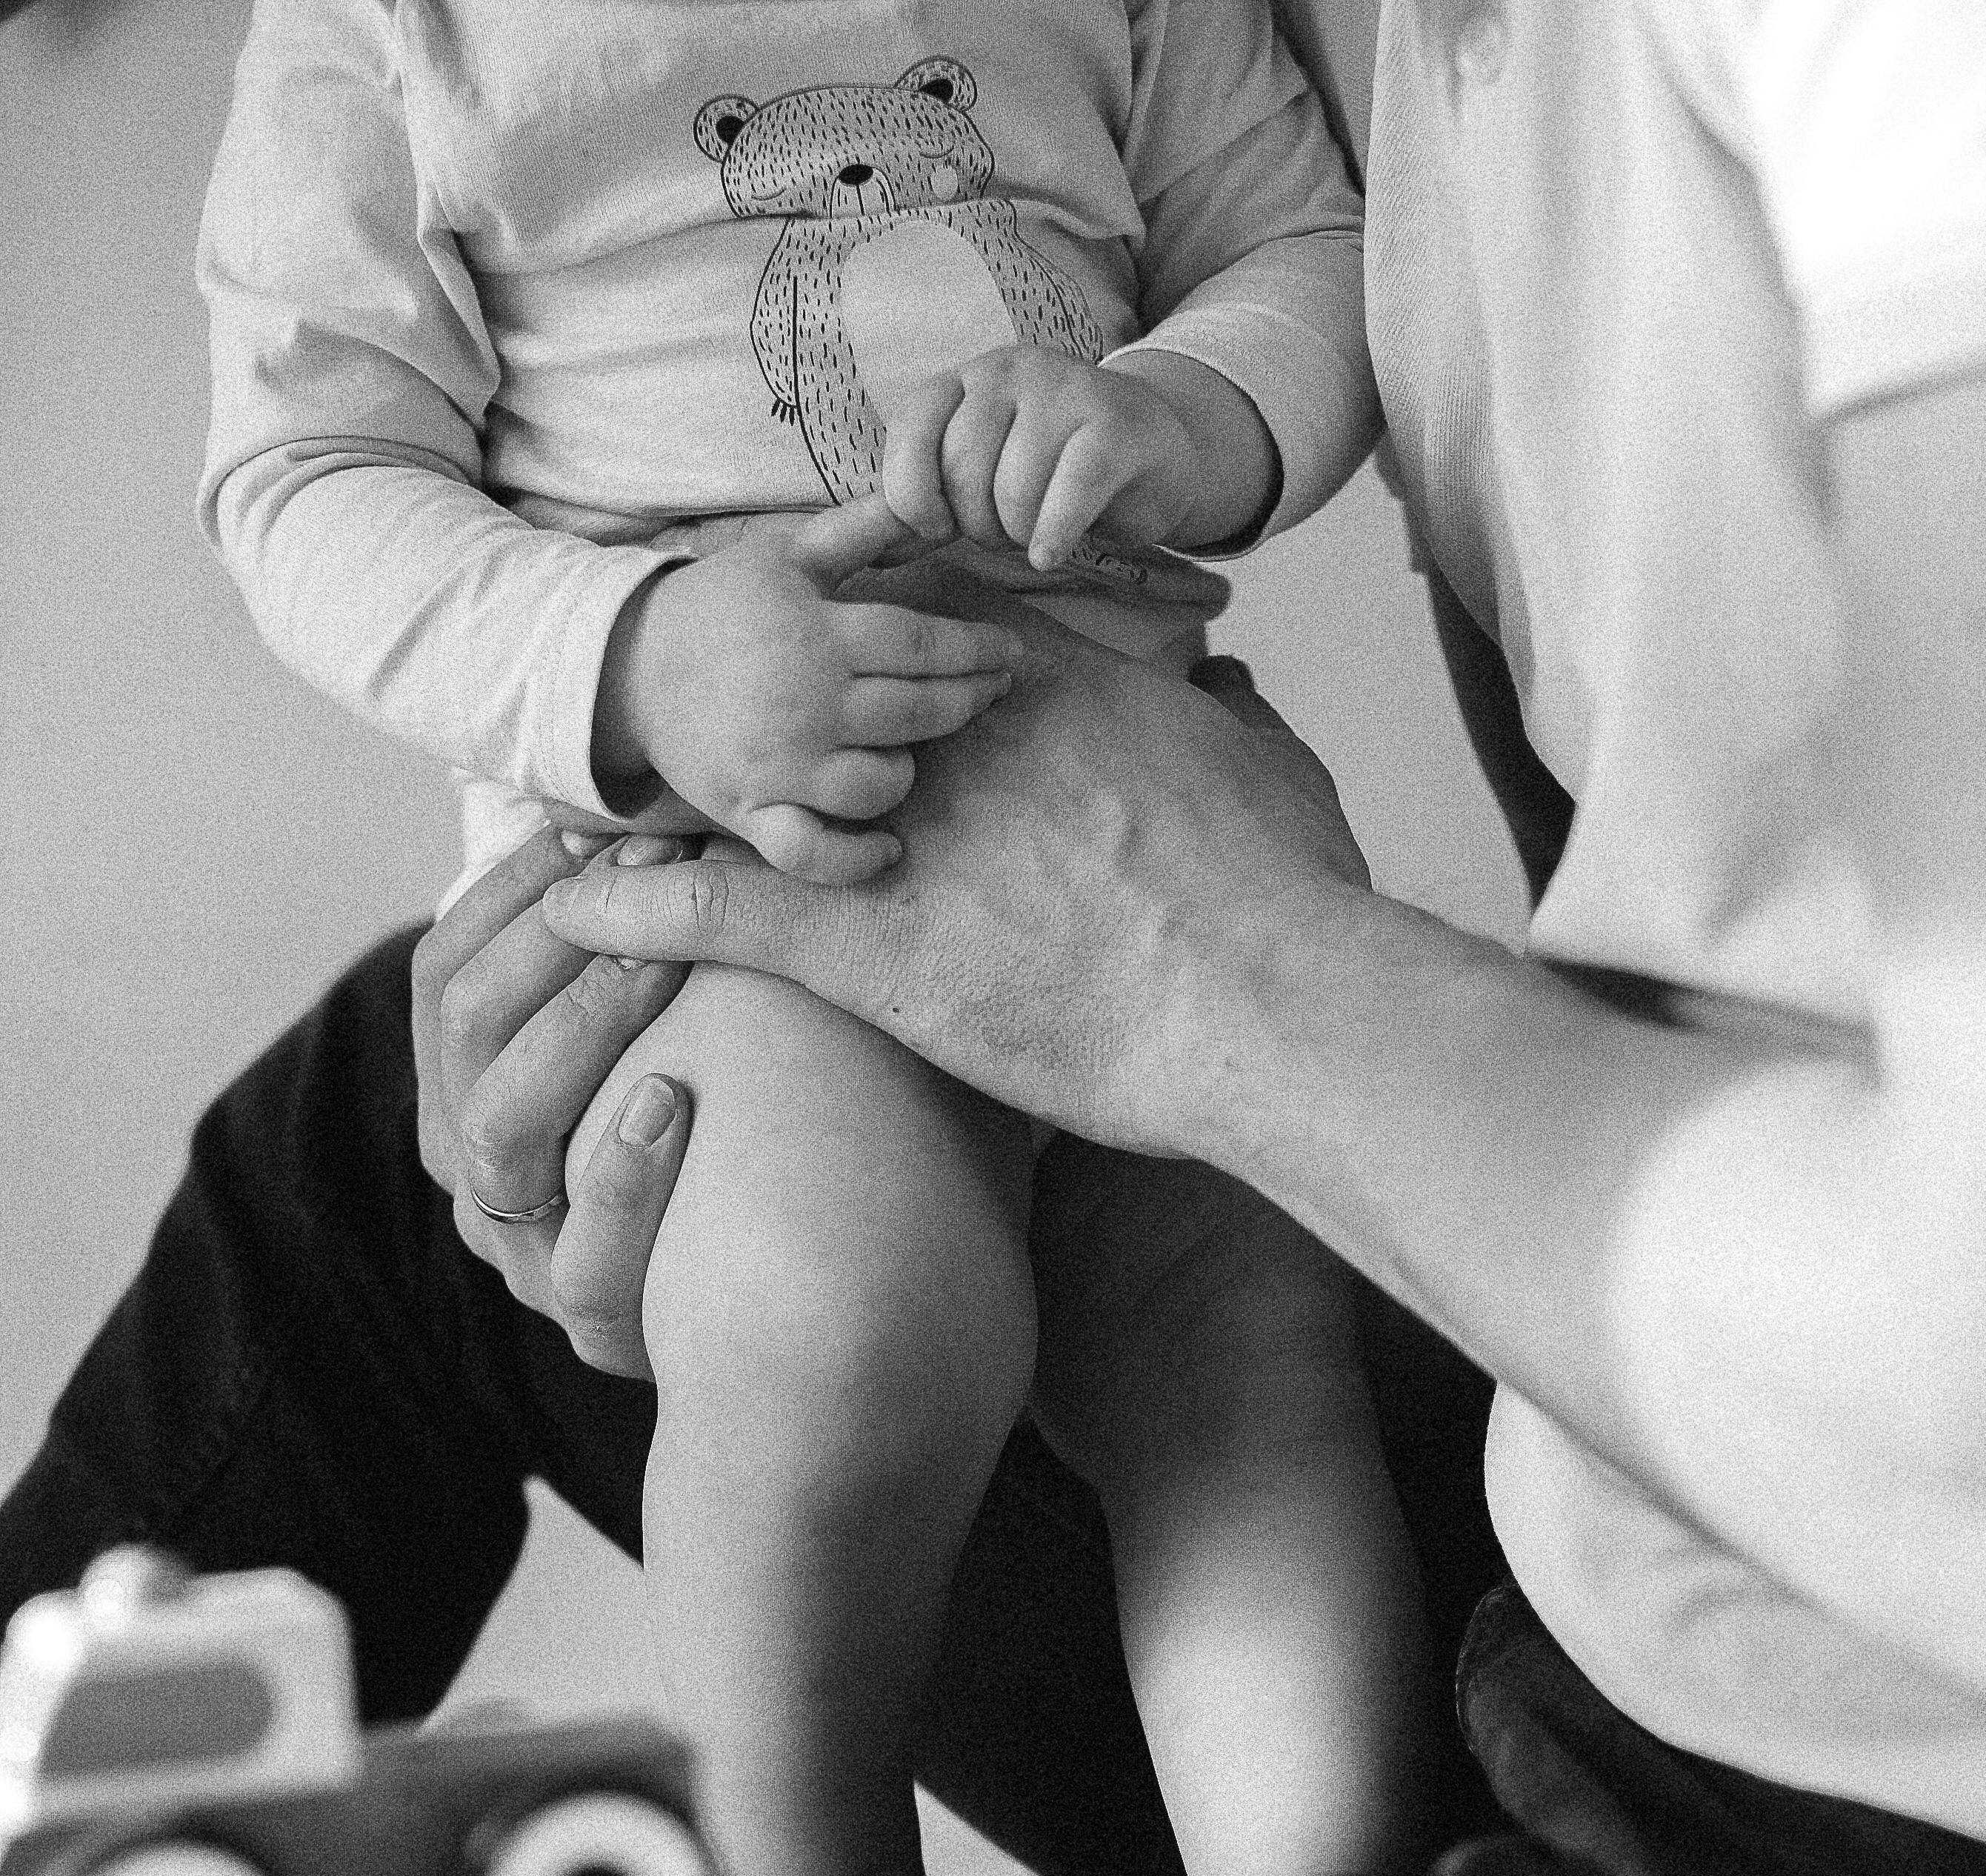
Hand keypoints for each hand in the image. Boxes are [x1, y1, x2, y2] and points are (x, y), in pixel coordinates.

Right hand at [411, 823, 696, 1376]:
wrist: (785, 1300)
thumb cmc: (725, 1129)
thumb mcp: (659, 1029)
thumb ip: (622, 946)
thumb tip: (623, 811)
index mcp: (465, 1092)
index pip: (443, 970)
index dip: (512, 892)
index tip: (599, 826)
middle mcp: (476, 1174)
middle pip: (463, 1030)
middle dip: (553, 936)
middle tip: (649, 867)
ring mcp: (528, 1257)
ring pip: (501, 1133)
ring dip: (579, 1026)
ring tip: (656, 958)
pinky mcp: (600, 1328)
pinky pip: (587, 1260)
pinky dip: (624, 1175)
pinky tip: (674, 1101)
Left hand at [543, 619, 1370, 1159]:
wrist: (1265, 997)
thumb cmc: (1284, 896)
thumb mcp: (1270, 770)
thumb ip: (1228, 715)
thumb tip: (1225, 682)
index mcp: (1039, 692)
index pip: (915, 638)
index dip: (848, 651)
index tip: (803, 653)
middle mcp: (947, 745)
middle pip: (811, 707)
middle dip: (738, 719)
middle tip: (669, 726)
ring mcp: (898, 838)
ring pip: (746, 803)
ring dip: (662, 810)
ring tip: (576, 819)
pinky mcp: (869, 948)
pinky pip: (721, 916)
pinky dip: (637, 912)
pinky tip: (570, 911)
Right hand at [594, 499, 1022, 886]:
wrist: (627, 665)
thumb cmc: (718, 606)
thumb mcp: (786, 553)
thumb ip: (862, 530)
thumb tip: (931, 505)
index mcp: (817, 635)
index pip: (923, 644)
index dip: (977, 650)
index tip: (1011, 653)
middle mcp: (805, 705)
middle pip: (917, 712)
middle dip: (968, 701)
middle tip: (994, 691)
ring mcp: (779, 766)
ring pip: (879, 785)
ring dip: (906, 771)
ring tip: (907, 752)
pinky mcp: (752, 812)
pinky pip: (814, 852)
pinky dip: (855, 858)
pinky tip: (888, 847)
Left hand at [879, 345, 1277, 567]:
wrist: (1153, 452)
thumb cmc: (1054, 474)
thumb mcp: (983, 478)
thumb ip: (930, 504)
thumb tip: (873, 555)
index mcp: (967, 379)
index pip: (911, 428)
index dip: (914, 494)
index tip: (938, 526)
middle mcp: (1010, 370)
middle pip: (963, 468)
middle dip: (976, 524)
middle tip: (1003, 531)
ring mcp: (1066, 390)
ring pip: (1013, 490)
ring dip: (1020, 535)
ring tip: (1037, 531)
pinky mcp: (1115, 426)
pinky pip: (1066, 496)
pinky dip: (1053, 537)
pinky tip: (1052, 552)